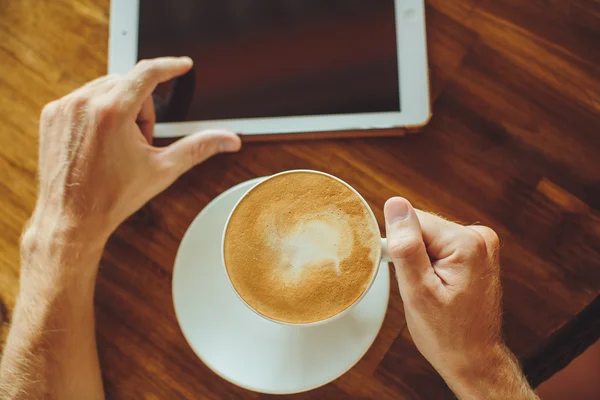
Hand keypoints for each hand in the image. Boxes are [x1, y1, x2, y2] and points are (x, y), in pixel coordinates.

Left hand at [28, 57, 240, 248]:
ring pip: (106, 88)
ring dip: (121, 109)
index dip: (170, 66)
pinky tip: (100, 142)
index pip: (148, 73)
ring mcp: (64, 107)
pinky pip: (84, 97)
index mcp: (113, 112)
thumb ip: (200, 147)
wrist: (72, 218)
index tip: (183, 65)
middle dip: (143, 108)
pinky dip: (98, 112)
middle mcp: (84, 103)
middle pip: (129, 84)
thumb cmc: (113, 197)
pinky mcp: (52, 114)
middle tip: (140, 142)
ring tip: (118, 145)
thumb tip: (230, 140)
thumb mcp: (163, 169)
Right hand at [384, 198, 536, 398]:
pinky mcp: (477, 252)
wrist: (473, 358)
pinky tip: (439, 286)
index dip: (400, 247)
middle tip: (420, 287)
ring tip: (431, 289)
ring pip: (428, 237)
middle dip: (412, 254)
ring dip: (421, 260)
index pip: (413, 221)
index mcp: (467, 242)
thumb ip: (407, 245)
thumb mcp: (418, 292)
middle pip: (422, 227)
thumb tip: (395, 204)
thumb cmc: (446, 333)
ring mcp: (481, 244)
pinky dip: (431, 264)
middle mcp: (480, 236)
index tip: (406, 276)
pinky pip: (439, 245)